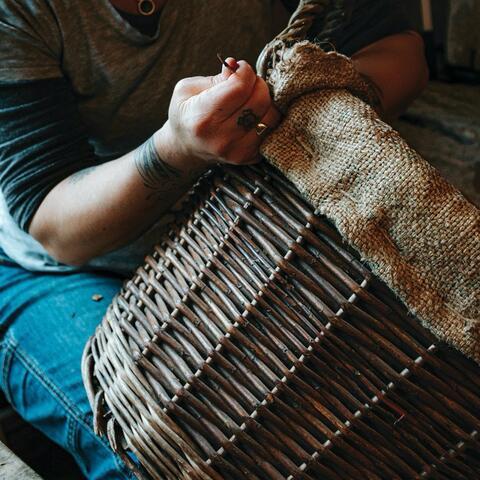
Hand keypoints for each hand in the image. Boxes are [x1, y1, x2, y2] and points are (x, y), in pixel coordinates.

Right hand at [160, 58, 280, 165]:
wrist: (186, 147)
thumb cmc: (186, 113)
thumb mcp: (188, 89)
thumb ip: (216, 78)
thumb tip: (236, 66)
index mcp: (203, 118)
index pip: (240, 88)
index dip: (245, 71)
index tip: (240, 69)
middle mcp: (222, 138)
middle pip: (260, 101)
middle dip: (257, 84)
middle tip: (247, 82)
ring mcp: (238, 151)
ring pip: (271, 116)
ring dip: (265, 102)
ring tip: (251, 99)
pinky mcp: (249, 157)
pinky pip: (272, 131)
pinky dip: (266, 118)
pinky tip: (253, 115)